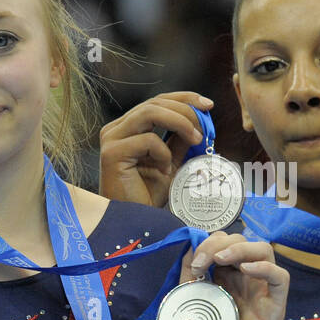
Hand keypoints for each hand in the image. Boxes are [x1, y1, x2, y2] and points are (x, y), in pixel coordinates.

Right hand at [99, 91, 212, 206]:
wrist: (133, 221)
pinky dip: (163, 152)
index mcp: (127, 128)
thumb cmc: (147, 194)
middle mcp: (115, 130)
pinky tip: (164, 169)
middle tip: (205, 125)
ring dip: (180, 122)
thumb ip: (180, 139)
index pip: (156, 101)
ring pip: (150, 112)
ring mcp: (111, 140)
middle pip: (154, 102)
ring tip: (196, 139)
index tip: (208, 106)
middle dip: (185, 109)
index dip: (184, 98)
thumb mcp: (171, 161)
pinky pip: (147, 140)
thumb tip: (200, 119)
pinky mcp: (111, 154)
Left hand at [182, 233, 288, 319]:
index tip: (194, 263)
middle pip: (244, 241)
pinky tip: (247, 268)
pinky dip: (266, 268)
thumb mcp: (191, 303)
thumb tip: (189, 247)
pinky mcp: (274, 306)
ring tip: (221, 258)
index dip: (209, 243)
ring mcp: (262, 290)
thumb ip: (191, 276)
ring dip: (241, 248)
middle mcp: (246, 279)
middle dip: (219, 244)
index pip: (225, 242)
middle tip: (202, 263)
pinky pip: (281, 278)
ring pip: (265, 251)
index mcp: (227, 276)